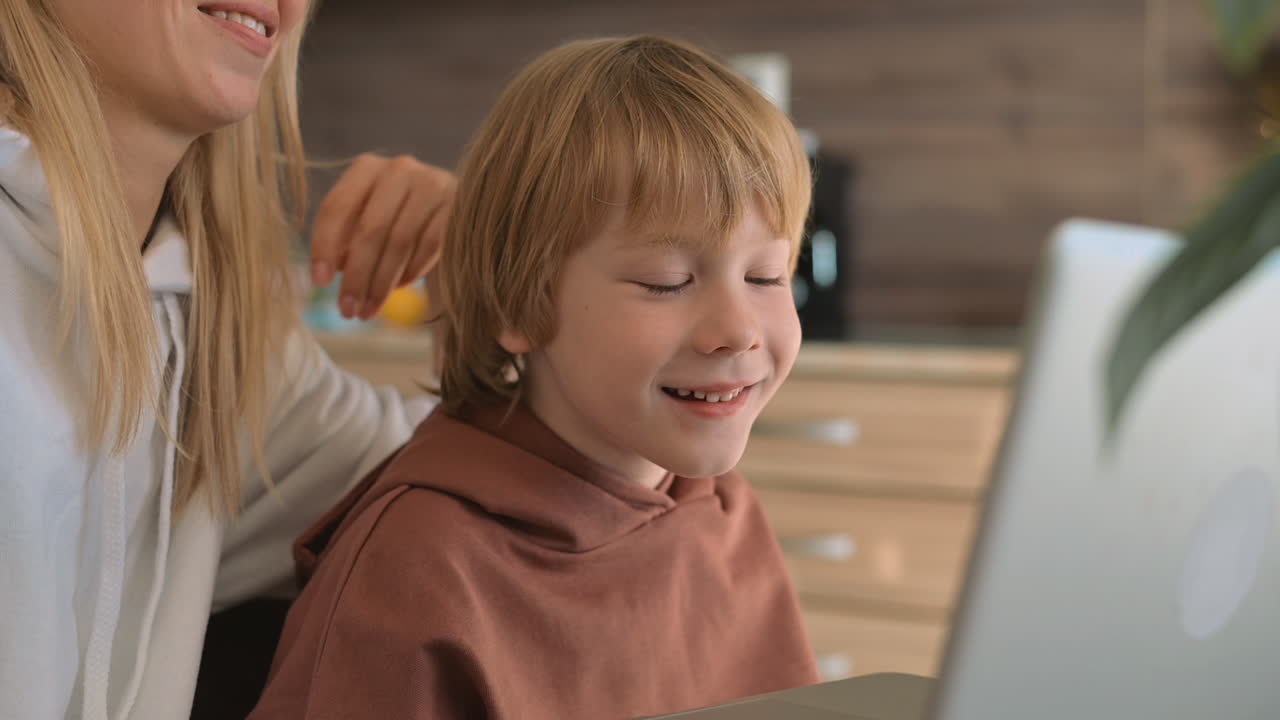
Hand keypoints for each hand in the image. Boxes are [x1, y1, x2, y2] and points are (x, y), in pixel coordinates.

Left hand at [310, 153, 454, 319]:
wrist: (454, 212)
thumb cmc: (399, 220)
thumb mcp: (368, 223)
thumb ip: (345, 240)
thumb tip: (328, 275)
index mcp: (367, 168)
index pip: (337, 207)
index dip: (324, 247)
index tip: (320, 283)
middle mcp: (400, 170)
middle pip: (370, 230)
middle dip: (356, 276)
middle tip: (347, 310)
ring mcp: (432, 185)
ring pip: (400, 242)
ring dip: (381, 283)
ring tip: (369, 311)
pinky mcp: (458, 207)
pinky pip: (429, 246)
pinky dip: (411, 272)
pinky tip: (399, 288)